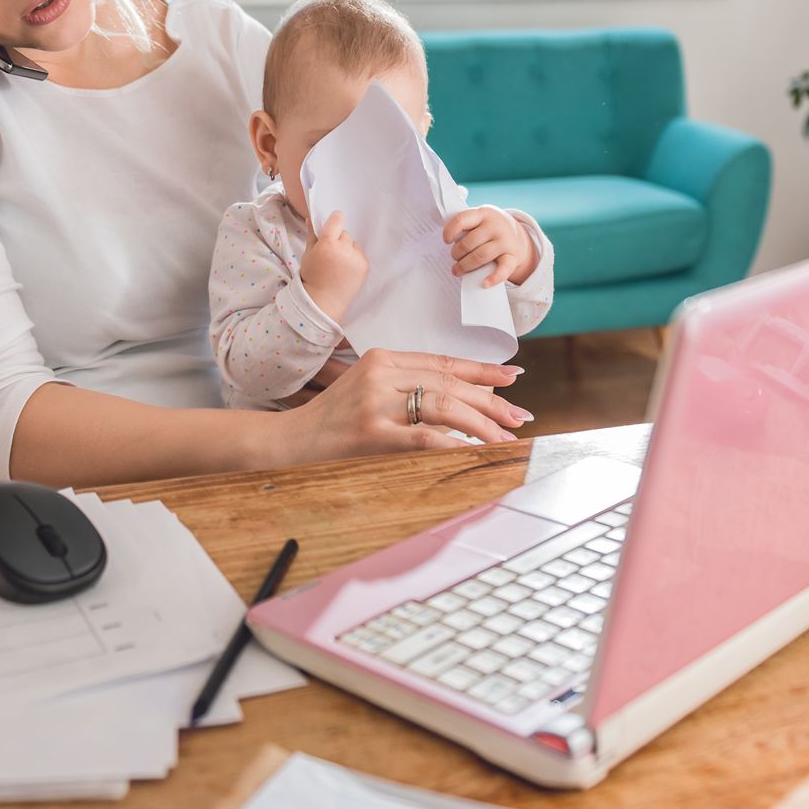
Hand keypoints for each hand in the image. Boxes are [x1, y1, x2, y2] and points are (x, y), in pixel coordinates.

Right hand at [283, 349, 531, 459]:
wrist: (290, 441)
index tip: (512, 376)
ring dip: (480, 424)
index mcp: (383, 358)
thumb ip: (406, 386)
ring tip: (504, 438)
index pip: (442, 361)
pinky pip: (423, 437)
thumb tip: (461, 399)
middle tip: (518, 415)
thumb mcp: (368, 389)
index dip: (481, 370)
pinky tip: (473, 451)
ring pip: (443, 406)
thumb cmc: (333, 419)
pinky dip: (453, 444)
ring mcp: (375, 402)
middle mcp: (381, 373)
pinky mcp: (371, 433)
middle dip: (490, 400)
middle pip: (449, 383)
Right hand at [301, 212, 368, 322]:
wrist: (324, 300)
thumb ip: (312, 235)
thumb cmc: (313, 276)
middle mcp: (344, 249)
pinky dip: (354, 259)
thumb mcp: (308, 254)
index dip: (335, 220)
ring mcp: (356, 258)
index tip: (333, 224)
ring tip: (338, 264)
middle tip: (330, 254)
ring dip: (348, 249)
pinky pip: (360, 255)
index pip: (337, 220)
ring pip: (353, 244)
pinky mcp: (365, 266)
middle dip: (338, 240)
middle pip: (345, 234)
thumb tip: (312, 219)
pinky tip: (345, 269)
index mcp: (328, 244)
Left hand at [444, 207, 538, 286]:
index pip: (462, 220)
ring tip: (458, 270)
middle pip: (469, 243)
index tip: (446, 241)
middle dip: (456, 254)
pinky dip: (494, 278)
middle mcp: (495, 225)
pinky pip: (503, 269)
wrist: (515, 234)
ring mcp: (505, 241)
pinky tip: (485, 283)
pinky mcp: (513, 256)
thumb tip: (452, 247)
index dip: (450, 231)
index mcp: (483, 214)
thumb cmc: (489, 229)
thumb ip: (466, 228)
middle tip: (454, 258)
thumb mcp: (479, 221)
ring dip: (465, 266)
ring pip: (480, 256)